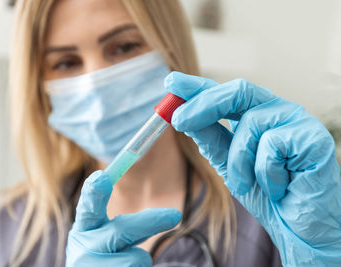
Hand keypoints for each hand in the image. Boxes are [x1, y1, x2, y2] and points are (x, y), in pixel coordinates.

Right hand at [65, 170, 180, 266]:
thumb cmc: (100, 256)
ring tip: (124, 264)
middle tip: (175, 214)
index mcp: (83, 229)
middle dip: (149, 222)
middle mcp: (83, 249)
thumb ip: (124, 226)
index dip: (93, 194)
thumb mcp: (105, 237)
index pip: (88, 209)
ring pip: (136, 258)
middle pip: (122, 231)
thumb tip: (167, 215)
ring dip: (139, 258)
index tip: (101, 177)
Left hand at [166, 71, 340, 265]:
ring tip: (246, 184)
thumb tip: (185, 115)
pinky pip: (272, 145)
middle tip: (178, 120)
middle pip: (238, 92)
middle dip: (203, 105)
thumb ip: (211, 139)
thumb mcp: (230, 164)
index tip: (171, 82)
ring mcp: (298, 122)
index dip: (198, 86)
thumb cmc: (268, 196)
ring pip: (250, 124)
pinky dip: (265, 173)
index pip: (226, 93)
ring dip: (238, 162)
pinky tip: (279, 187)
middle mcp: (278, 112)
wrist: (300, 231)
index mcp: (258, 116)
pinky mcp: (314, 138)